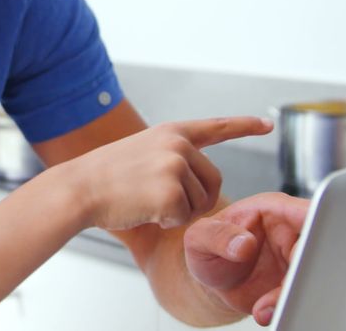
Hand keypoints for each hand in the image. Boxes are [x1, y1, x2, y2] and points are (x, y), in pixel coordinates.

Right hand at [69, 117, 272, 231]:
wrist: (80, 188)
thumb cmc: (106, 178)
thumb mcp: (142, 152)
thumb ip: (172, 157)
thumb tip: (198, 179)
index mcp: (171, 132)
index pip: (216, 127)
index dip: (244, 126)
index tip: (265, 125)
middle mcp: (177, 144)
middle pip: (214, 181)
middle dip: (195, 199)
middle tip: (161, 200)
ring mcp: (175, 166)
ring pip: (201, 202)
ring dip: (178, 211)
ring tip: (146, 200)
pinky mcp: (171, 191)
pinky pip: (186, 218)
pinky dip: (167, 222)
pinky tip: (145, 210)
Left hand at [183, 192, 308, 324]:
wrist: (213, 278)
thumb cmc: (208, 245)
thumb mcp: (200, 236)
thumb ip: (217, 235)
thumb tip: (244, 243)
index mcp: (274, 209)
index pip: (307, 212)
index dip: (318, 226)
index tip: (308, 247)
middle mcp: (293, 233)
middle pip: (318, 248)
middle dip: (304, 270)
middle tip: (283, 288)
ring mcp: (297, 260)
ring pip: (313, 275)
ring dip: (292, 295)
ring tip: (263, 308)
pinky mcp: (297, 284)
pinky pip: (302, 296)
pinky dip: (286, 308)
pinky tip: (263, 312)